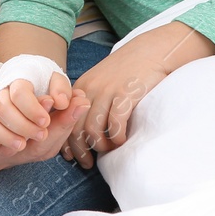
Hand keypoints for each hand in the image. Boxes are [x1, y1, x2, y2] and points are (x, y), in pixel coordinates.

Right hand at [0, 61, 89, 174]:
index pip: (3, 150)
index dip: (28, 132)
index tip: (48, 115)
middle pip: (28, 151)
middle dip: (56, 128)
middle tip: (79, 103)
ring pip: (37, 146)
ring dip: (60, 123)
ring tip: (80, 102)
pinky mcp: (9, 139)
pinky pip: (37, 134)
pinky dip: (54, 119)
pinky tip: (70, 103)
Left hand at [63, 42, 170, 168]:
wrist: (149, 51)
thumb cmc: (125, 71)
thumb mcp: (100, 82)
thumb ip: (90, 102)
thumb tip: (83, 133)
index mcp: (81, 88)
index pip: (65, 121)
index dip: (67, 143)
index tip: (72, 157)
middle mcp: (90, 90)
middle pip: (76, 129)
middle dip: (81, 151)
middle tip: (88, 163)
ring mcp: (108, 92)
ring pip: (94, 130)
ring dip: (101, 146)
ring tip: (109, 150)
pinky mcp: (126, 94)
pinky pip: (115, 125)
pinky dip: (117, 138)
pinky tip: (122, 140)